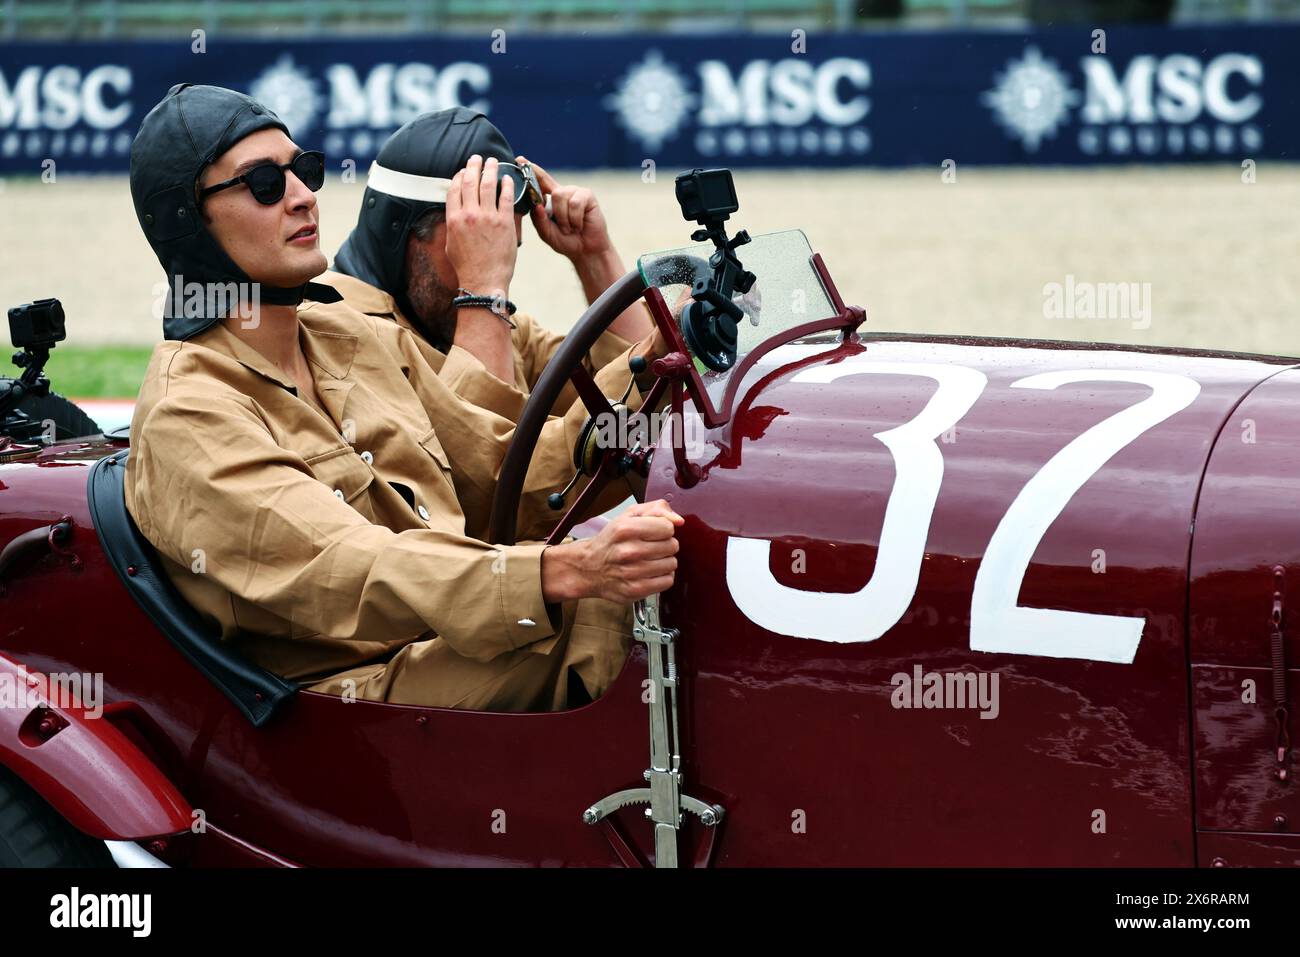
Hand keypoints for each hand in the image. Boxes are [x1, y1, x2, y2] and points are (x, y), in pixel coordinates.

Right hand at [445, 154, 516, 295]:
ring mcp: (487, 217)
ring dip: (490, 169)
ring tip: (493, 161)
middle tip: (477, 158)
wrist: (483, 281)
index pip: (454, 189)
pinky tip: (508, 179)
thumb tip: (455, 213)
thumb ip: (453, 225)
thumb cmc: (467, 267)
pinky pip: (506, 197)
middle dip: (473, 166)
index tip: (463, 170)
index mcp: (453, 219)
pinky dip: (507, 185)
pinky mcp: (504, 223)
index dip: (459, 176)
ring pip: (488, 184)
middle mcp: (469, 215)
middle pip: (470, 181)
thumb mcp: (451, 244)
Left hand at [519, 155, 612, 261]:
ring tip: (572, 228)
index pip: (540, 180)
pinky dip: (575, 219)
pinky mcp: (587, 195)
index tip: (520, 160)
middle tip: (564, 229)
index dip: (530, 169)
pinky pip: (575, 204)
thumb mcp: (546, 233)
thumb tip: (536, 205)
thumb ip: (539, 220)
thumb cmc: (566, 241)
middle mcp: (563, 192)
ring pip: (561, 196)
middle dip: (556, 214)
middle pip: (553, 191)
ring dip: (565, 218)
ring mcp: (576, 192)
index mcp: (551, 198)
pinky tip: (580, 225)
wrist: (586, 250)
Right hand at [541, 499, 683, 603]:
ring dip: (664, 561)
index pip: (667, 528)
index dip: (664, 529)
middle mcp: (627, 551)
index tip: (655, 532)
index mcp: (625, 529)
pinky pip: (667, 581)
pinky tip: (650, 572)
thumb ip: (657, 509)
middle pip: (672, 546)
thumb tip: (678, 520)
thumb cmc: (611, 540)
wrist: (588, 567)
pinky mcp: (634, 590)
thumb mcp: (629, 515)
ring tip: (650, 559)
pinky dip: (662, 576)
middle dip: (665, 545)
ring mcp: (630, 573)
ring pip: (671, 564)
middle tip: (651, 546)